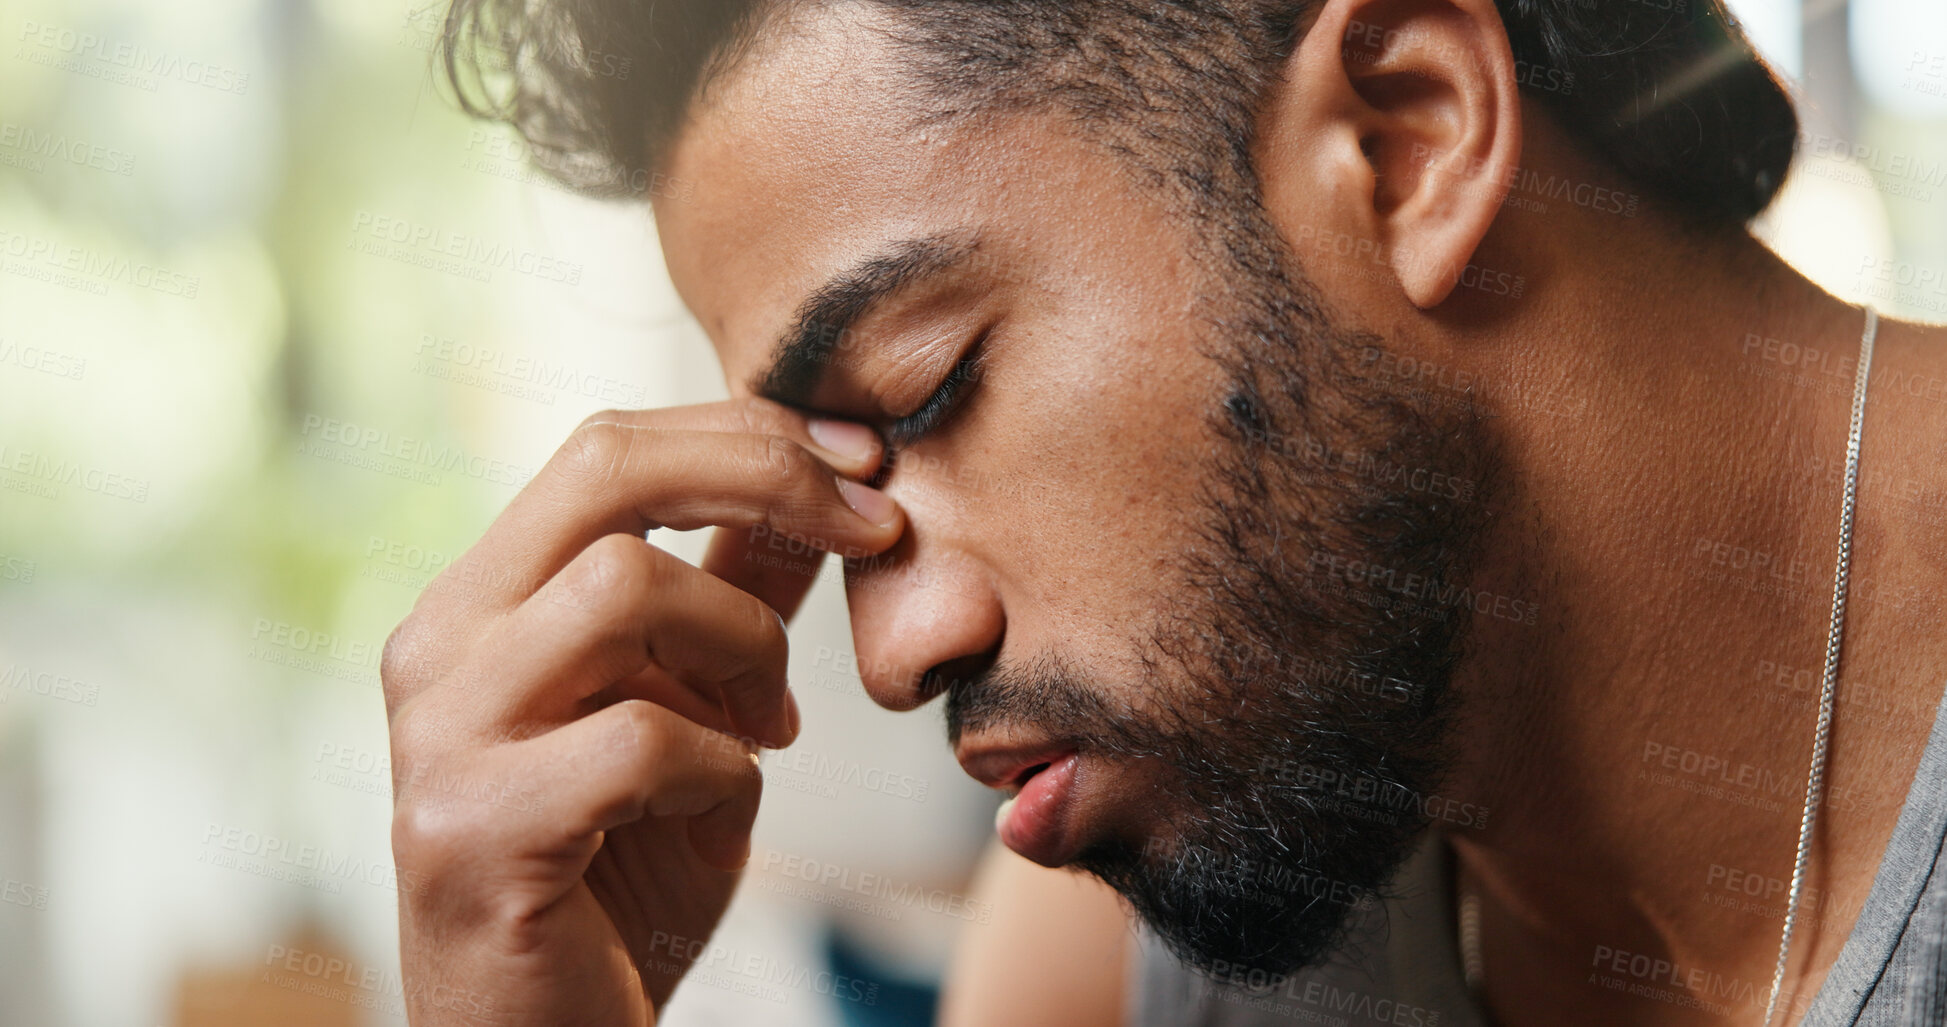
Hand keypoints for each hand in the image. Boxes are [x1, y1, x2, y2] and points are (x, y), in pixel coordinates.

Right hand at [380, 400, 902, 1024]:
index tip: (867, 464)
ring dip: (745, 647)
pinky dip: (721, 768)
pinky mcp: (470, 830)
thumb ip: (734, 600)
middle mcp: (438, 645)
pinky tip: (718, 809)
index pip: (608, 449)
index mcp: (482, 602)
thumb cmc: (623, 880)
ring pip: (623, 590)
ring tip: (771, 728)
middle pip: (604, 469)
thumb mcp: (699, 715)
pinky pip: (641, 739)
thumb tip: (824, 482)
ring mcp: (440, 736)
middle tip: (874, 524)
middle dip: (767, 473)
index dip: (750, 434)